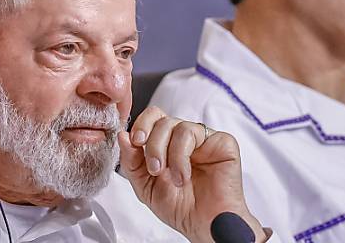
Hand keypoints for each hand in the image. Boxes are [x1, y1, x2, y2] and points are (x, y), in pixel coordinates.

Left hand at [118, 106, 266, 242]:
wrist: (204, 224)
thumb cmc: (180, 208)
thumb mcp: (145, 186)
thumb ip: (132, 162)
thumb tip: (123, 136)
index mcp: (167, 145)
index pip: (152, 119)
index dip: (141, 125)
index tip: (135, 141)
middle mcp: (184, 139)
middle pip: (162, 119)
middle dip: (152, 144)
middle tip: (154, 168)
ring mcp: (203, 138)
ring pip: (177, 125)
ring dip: (168, 154)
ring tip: (173, 179)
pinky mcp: (221, 141)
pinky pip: (194, 132)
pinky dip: (182, 156)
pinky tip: (184, 176)